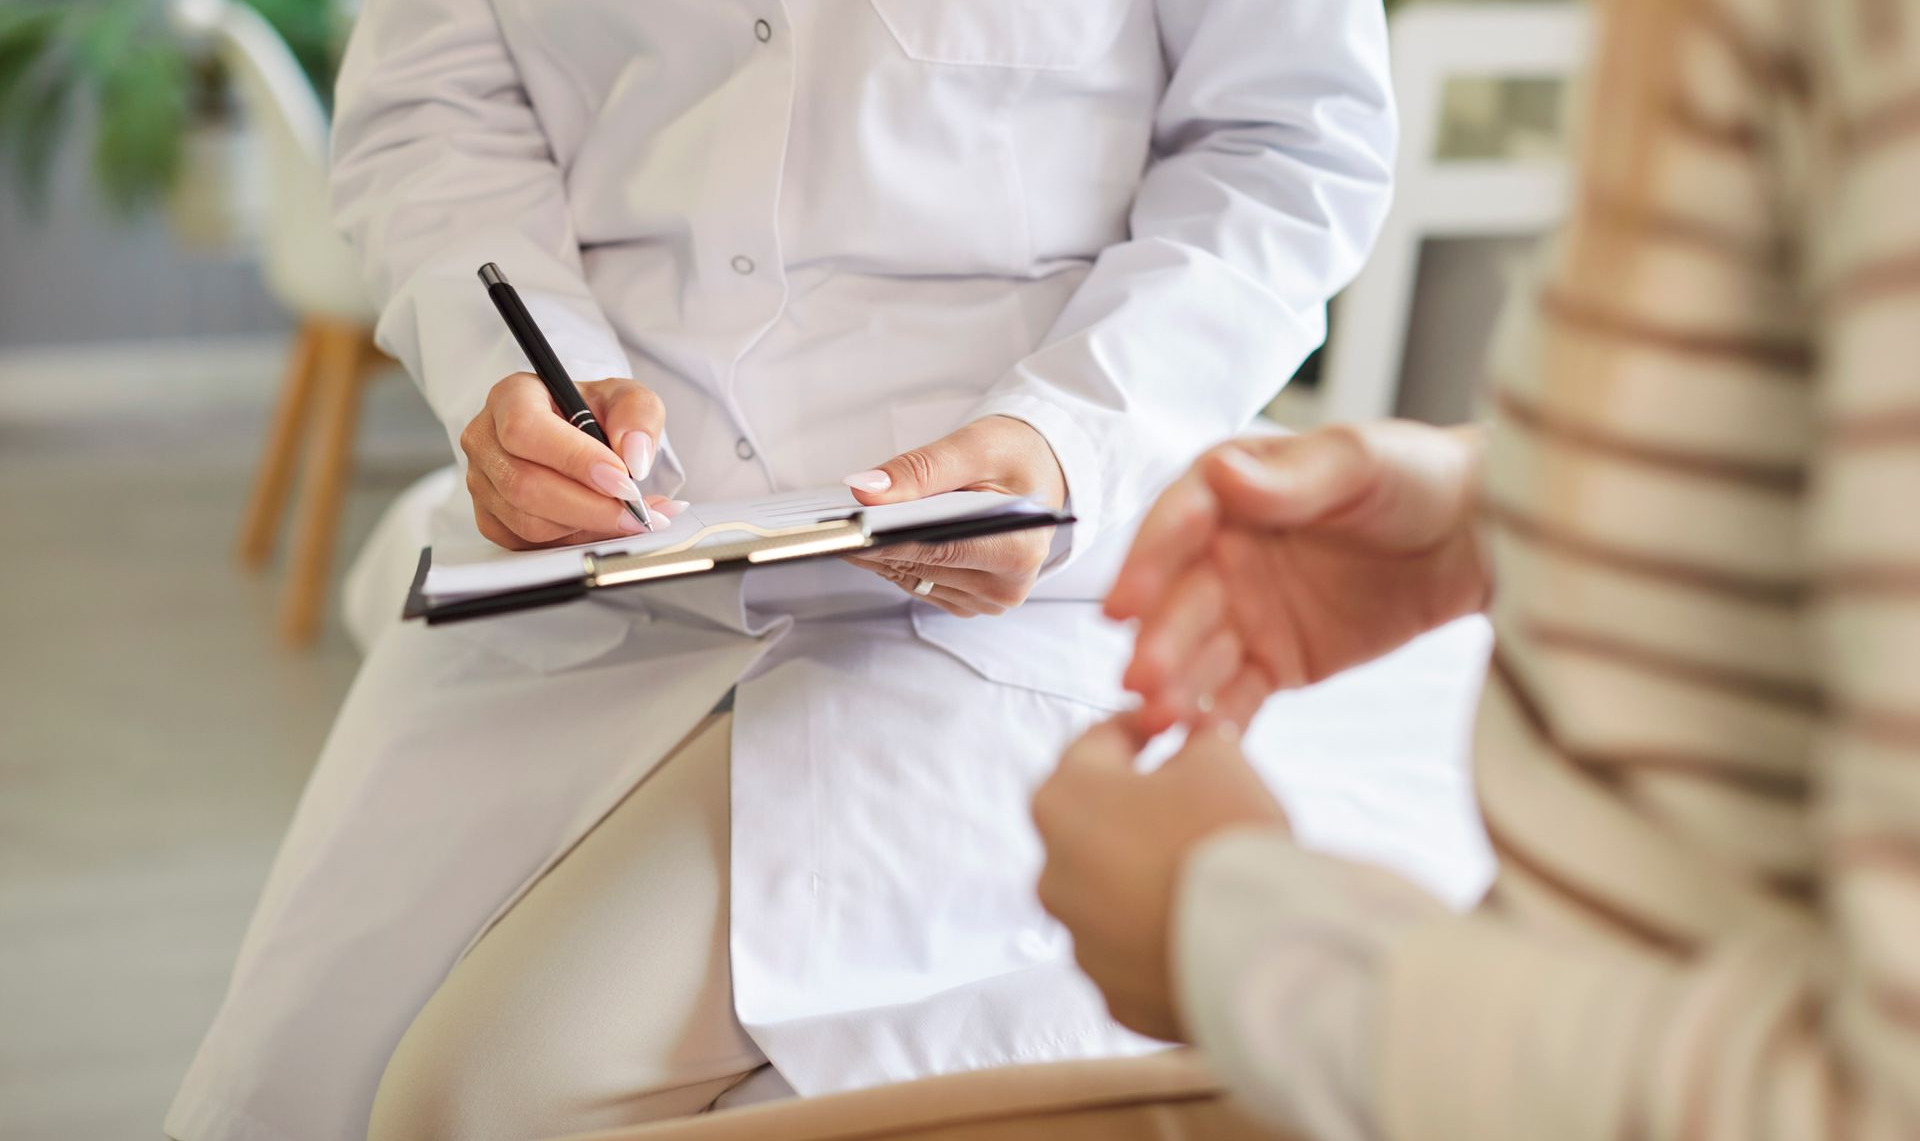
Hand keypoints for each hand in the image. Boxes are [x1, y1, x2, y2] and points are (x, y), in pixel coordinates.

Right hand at [462, 374, 683, 550]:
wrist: (582, 436)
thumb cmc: (595, 414)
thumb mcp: (626, 398)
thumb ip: (638, 415)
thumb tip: (634, 457)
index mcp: (511, 397)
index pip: (526, 429)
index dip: (575, 459)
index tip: (621, 480)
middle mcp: (485, 439)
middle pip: (524, 484)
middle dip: (588, 506)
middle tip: (635, 512)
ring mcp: (481, 482)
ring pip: (528, 521)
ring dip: (585, 526)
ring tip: (627, 516)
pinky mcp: (488, 518)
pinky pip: (529, 543)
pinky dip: (571, 539)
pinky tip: (597, 523)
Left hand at [842, 415, 1067, 617]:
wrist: (1039, 473)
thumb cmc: (1016, 455)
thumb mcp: (974, 448)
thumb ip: (921, 469)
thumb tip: (865, 490)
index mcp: (1018, 552)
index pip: (935, 550)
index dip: (884, 539)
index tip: (844, 525)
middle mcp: (1004, 588)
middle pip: (917, 567)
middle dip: (874, 540)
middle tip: (836, 516)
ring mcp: (984, 601)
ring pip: (908, 578)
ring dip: (878, 551)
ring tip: (851, 522)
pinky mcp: (966, 600)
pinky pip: (914, 582)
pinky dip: (892, 558)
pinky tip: (876, 535)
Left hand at [1033, 717, 1289, 1041]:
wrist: (1256, 950)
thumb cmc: (1225, 839)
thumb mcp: (1218, 758)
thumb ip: (1194, 744)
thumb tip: (1193, 750)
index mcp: (1063, 801)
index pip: (1097, 744)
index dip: (1140, 727)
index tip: (1169, 724)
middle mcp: (1054, 873)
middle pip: (1095, 825)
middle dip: (1138, 810)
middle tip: (1193, 803)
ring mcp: (1081, 941)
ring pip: (1111, 894)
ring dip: (1145, 878)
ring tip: (1204, 872)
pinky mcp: (1114, 993)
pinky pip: (1135, 952)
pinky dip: (1160, 937)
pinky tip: (1203, 926)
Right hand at [1107, 422, 1490, 734]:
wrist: (1474, 538)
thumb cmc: (1413, 477)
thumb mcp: (1360, 461)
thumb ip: (1292, 476)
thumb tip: (1222, 475)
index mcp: (1228, 494)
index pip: (1176, 525)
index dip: (1147, 563)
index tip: (1124, 603)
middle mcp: (1220, 555)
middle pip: (1180, 600)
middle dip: (1158, 640)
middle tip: (1140, 678)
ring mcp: (1244, 614)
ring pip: (1199, 654)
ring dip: (1175, 687)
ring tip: (1158, 719)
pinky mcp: (1274, 664)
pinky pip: (1236, 695)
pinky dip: (1214, 720)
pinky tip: (1193, 744)